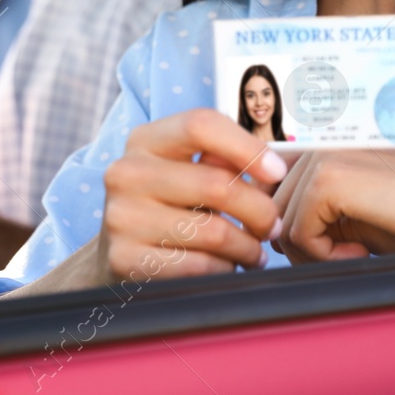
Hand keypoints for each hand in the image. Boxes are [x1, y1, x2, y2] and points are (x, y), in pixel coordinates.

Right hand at [98, 109, 287, 283]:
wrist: (117, 253)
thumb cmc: (166, 205)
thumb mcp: (184, 171)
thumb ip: (219, 160)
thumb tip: (270, 166)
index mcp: (145, 140)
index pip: (201, 125)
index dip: (247, 147)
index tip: (277, 172)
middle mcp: (127, 173)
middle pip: (216, 184)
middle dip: (260, 210)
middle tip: (273, 225)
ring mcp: (122, 217)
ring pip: (213, 232)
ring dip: (247, 246)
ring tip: (254, 251)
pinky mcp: (125, 259)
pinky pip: (198, 266)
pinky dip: (224, 269)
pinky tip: (228, 267)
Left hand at [272, 149, 394, 262]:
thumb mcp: (351, 212)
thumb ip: (309, 209)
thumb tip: (264, 229)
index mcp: (319, 150)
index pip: (268, 190)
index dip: (284, 226)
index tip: (323, 246)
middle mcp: (314, 147)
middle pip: (271, 212)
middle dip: (302, 245)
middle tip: (349, 252)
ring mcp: (320, 159)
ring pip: (280, 224)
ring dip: (315, 253)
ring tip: (358, 250)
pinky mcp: (328, 180)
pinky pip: (298, 235)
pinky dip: (327, 257)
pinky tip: (362, 250)